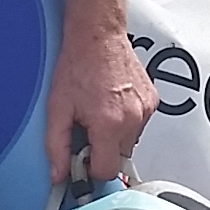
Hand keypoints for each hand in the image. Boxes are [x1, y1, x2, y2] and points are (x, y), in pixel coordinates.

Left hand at [44, 27, 152, 182]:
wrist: (98, 35)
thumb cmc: (79, 64)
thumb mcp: (57, 108)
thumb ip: (57, 146)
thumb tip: (59, 174)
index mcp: (110, 123)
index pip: (107, 171)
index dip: (90, 168)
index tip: (82, 160)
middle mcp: (133, 118)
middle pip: (119, 158)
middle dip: (102, 150)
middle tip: (87, 128)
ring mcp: (146, 109)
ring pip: (129, 143)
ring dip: (114, 135)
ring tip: (99, 112)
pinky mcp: (152, 101)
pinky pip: (139, 125)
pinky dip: (125, 121)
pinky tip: (111, 103)